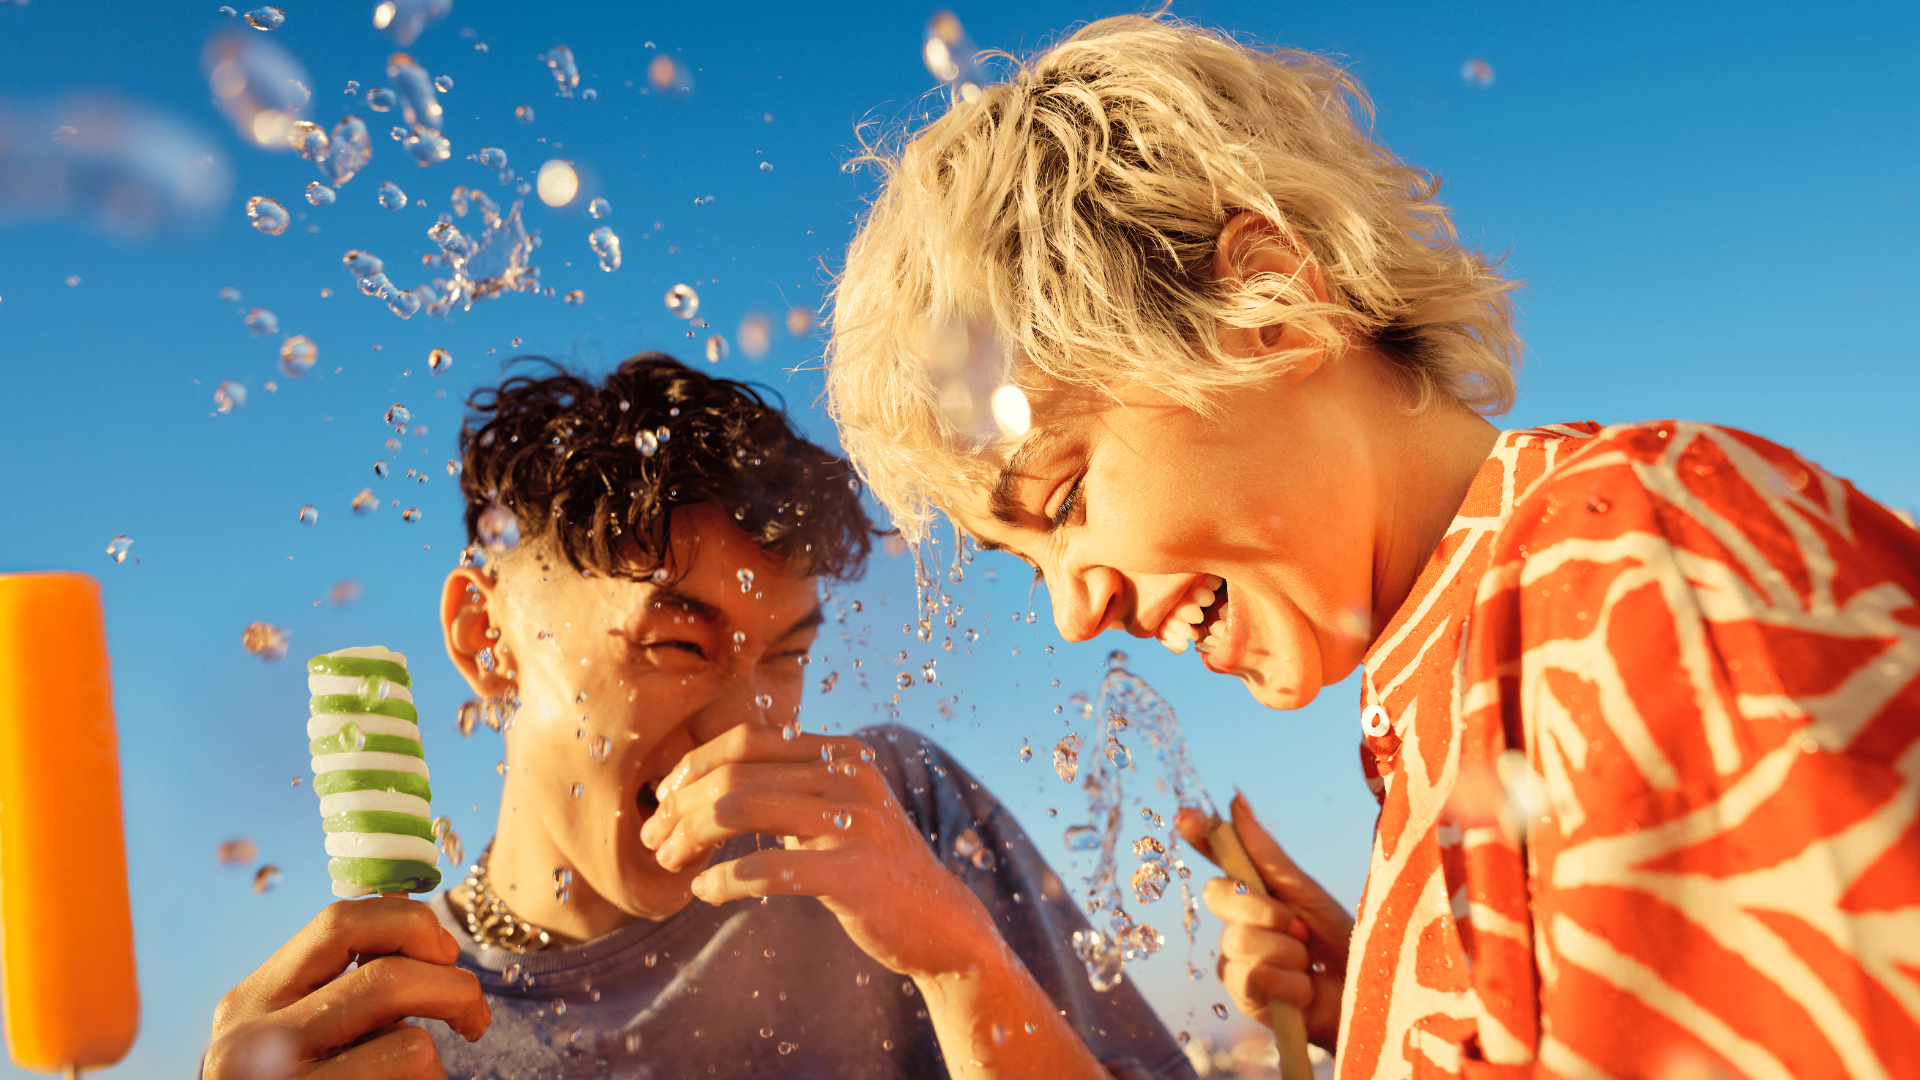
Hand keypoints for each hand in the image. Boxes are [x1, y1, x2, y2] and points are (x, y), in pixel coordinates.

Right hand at [205, 897, 489, 1079]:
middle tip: (474, 1017)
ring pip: (407, 1043)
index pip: (341, 921)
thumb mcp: (298, 1030)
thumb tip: (426, 933)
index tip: (446, 952)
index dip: (411, 923)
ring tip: (428, 1072)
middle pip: (388, 977)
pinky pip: (407, 1079)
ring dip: (439, 1056)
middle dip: (455, 988)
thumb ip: (341, 986)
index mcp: (250, 1000)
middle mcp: (250, 1041)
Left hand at [640, 723, 1000, 980]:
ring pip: (741, 808)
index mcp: (840, 754)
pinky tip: (704, 890)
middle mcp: (849, 776)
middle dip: (680, 807)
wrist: (939, 924)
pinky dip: (722, 879)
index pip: (745, 740)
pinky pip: (767, 869)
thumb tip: (699, 786)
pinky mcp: (854, 871)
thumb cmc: (870, 871)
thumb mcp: (835, 814)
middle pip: (735, 772)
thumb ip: (787, 790)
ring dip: (690, 837)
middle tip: (654, 841)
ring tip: (670, 863)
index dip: (693, 767)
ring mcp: (855, 821)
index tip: (663, 803)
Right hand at [1176, 794, 1352, 1050]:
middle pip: (1219, 895)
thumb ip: (1265, 853)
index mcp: (1254, 893)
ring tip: (1308, 967)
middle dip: (1266, 910)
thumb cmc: (1341, 944)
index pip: (1218, 859)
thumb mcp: (1306, 893)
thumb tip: (1234, 801)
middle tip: (1301, 930)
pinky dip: (1289, 983)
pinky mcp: (1242, 997)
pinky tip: (1303, 991)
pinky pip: (1251, 975)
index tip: (1186, 815)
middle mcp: (1237, 923)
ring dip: (1287, 953)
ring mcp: (1235, 960)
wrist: (1366, 995)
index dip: (1199, 836)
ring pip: (1238, 939)